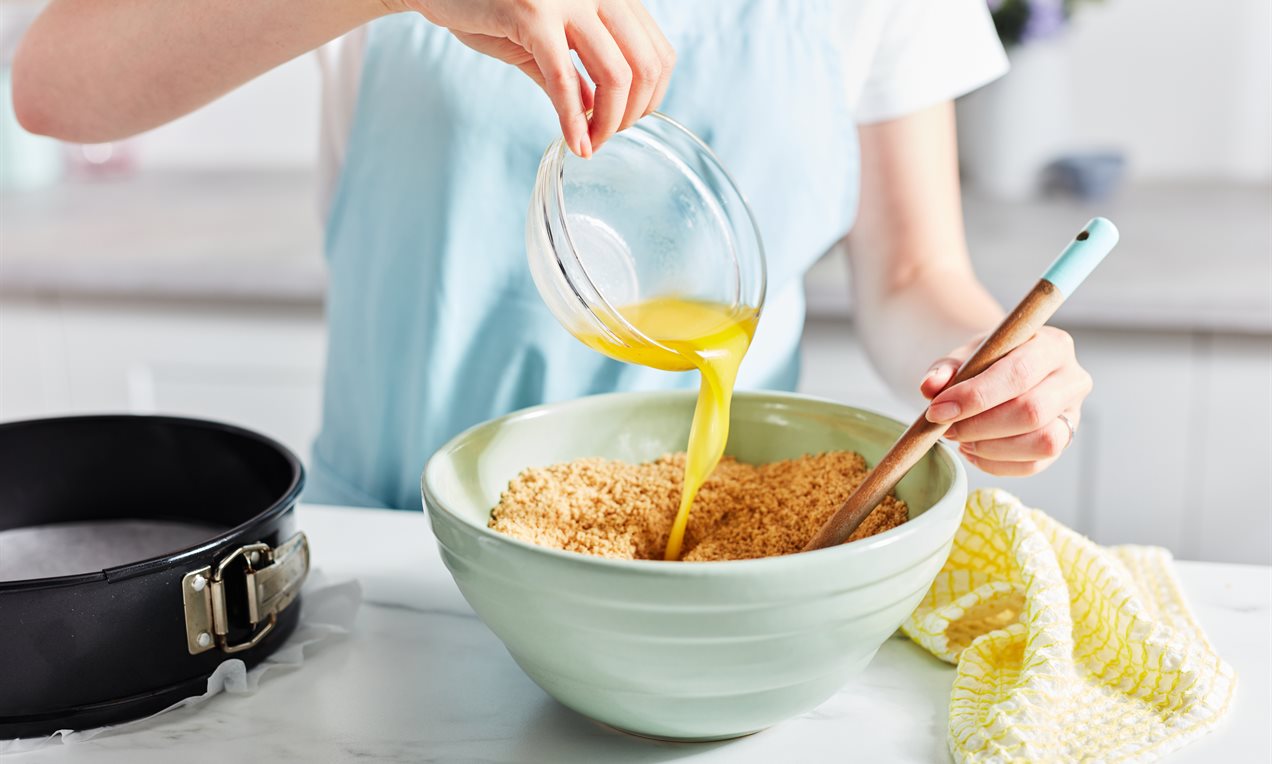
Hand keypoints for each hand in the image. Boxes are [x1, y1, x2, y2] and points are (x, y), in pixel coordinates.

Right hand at [402, 0, 674, 157]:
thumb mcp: (545, 38)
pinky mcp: (533, 15)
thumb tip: (603, 113)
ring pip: (616, 75)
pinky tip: (575, 145)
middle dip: (634, 115)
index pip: (659, 52)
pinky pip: (566, 81)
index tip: (628, 122)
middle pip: (645, 66)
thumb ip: (578, 73)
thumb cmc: (488, 6)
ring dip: (609, 123)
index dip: (652, 98)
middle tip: (608, 138)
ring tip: (591, 144)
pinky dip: (574, 122)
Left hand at [919, 327, 1092, 476]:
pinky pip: (1034, 464)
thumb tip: (930, 386)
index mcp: (1051, 345)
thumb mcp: (963, 356)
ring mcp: (1073, 413)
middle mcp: (1072, 379)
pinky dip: (997, 464)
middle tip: (947, 429)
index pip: (1019, 373)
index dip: (976, 396)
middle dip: (980, 426)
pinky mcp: (1064, 441)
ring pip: (1041, 442)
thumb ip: (944, 369)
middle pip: (1032, 411)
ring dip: (991, 447)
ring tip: (961, 439)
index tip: (938, 410)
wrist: (1003, 371)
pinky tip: (974, 451)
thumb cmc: (985, 361)